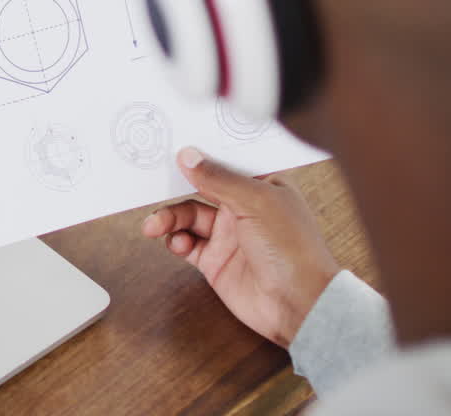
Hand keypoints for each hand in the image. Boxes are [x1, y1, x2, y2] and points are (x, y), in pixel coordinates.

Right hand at [141, 147, 339, 347]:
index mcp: (262, 185)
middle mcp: (244, 207)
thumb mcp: (256, 202)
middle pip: (200, 188)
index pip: (225, 161)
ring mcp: (228, 235)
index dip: (200, 154)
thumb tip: (189, 156)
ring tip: (154, 225)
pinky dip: (175, 241)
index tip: (172, 146)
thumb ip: (218, 179)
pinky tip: (177, 243)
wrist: (298, 305)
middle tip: (152, 186)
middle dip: (175, 187)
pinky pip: (186, 243)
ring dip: (169, 217)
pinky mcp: (215, 260)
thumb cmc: (293, 249)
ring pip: (187, 216)